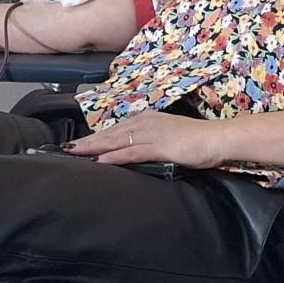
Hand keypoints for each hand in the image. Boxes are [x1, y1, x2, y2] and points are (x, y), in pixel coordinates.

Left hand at [65, 113, 225, 169]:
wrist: (217, 139)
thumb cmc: (196, 141)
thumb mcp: (167, 140)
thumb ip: (149, 145)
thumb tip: (134, 154)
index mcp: (146, 121)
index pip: (115, 131)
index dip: (95, 139)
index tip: (77, 145)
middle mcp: (145, 123)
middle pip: (110, 134)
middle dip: (87, 143)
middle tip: (66, 150)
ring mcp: (151, 134)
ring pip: (116, 141)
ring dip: (94, 148)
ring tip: (75, 153)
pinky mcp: (159, 146)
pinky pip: (132, 152)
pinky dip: (114, 156)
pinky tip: (100, 162)